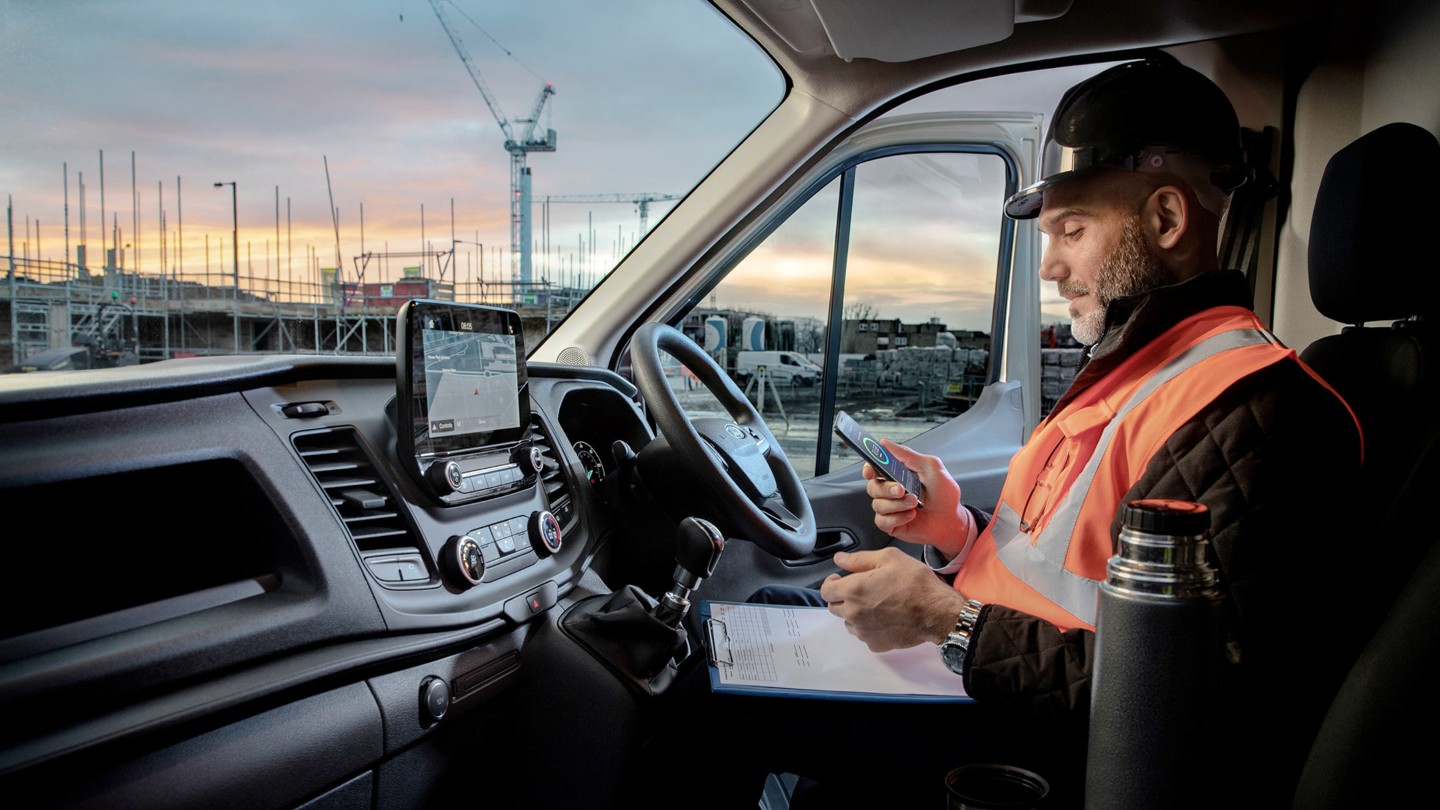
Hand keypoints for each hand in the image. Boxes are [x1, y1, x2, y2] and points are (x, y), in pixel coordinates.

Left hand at [819, 548, 965, 651]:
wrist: (937, 612)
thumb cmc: (916, 583)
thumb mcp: (889, 558)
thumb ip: (859, 559)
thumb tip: (839, 559)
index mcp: (854, 590)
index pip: (825, 590)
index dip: (832, 583)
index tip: (840, 579)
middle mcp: (854, 613)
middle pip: (834, 607)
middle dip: (842, 597)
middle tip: (860, 590)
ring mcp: (864, 631)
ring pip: (847, 622)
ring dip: (854, 613)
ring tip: (874, 604)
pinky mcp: (875, 644)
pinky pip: (863, 635)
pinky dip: (868, 627)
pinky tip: (883, 618)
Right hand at [865, 439, 969, 557]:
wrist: (952, 520)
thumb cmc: (944, 494)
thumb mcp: (931, 467)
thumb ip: (907, 455)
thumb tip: (885, 443)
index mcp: (897, 474)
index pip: (874, 468)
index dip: (869, 468)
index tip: (870, 471)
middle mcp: (891, 490)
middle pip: (873, 486)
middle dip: (887, 489)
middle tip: (901, 490)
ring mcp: (890, 508)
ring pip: (878, 504)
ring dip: (897, 504)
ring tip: (915, 503)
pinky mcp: (891, 524)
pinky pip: (882, 521)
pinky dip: (897, 518)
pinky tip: (910, 515)